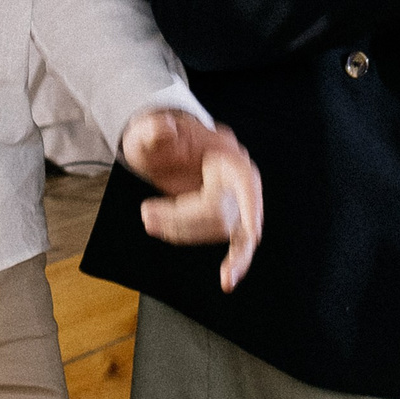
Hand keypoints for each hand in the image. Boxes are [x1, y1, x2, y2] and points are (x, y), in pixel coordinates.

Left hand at [122, 107, 262, 291]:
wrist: (157, 149)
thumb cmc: (154, 139)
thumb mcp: (147, 130)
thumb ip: (153, 129)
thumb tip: (164, 128)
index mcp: (225, 151)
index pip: (245, 178)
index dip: (251, 205)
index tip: (252, 232)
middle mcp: (236, 177)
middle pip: (221, 211)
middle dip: (183, 218)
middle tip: (147, 215)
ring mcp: (233, 198)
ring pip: (218, 228)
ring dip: (182, 230)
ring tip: (149, 219)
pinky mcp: (225, 216)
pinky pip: (229, 240)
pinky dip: (222, 254)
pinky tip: (213, 270)